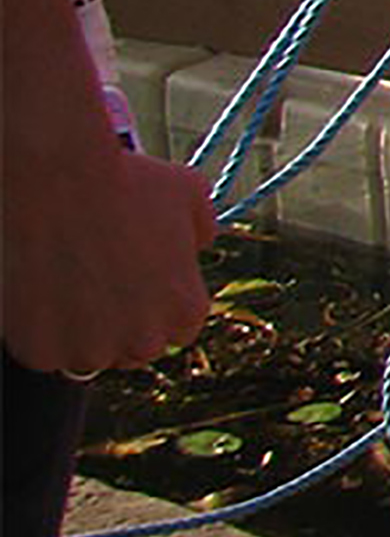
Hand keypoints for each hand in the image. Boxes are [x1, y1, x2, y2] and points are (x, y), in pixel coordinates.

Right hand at [1, 141, 216, 378]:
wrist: (56, 183)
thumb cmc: (123, 184)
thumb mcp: (188, 194)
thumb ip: (203, 227)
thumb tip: (201, 241)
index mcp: (185, 310)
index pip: (178, 328)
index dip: (157, 305)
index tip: (136, 285)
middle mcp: (143, 342)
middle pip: (133, 347)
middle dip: (119, 321)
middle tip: (97, 281)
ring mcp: (89, 352)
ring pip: (86, 353)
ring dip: (78, 329)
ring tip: (66, 281)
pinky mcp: (40, 353)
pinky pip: (42, 351)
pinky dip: (38, 329)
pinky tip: (39, 291)